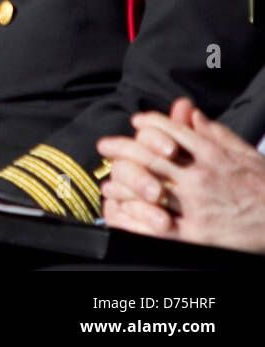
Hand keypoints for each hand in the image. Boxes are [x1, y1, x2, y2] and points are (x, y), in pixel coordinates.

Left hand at [97, 98, 264, 252]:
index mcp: (213, 155)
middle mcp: (201, 177)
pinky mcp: (197, 236)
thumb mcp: (244, 153)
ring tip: (109, 181)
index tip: (135, 122)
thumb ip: (213, 131)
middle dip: (121, 149)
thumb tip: (186, 110)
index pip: (170, 131)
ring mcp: (198, 207)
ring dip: (123, 182)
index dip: (147, 125)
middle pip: (150, 156)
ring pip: (148, 187)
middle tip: (104, 146)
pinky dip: (136, 216)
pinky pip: (157, 224)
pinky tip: (124, 210)